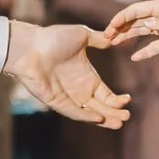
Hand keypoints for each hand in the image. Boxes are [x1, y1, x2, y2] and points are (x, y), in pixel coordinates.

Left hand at [3, 20, 129, 126]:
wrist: (30, 44)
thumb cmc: (53, 38)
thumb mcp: (82, 35)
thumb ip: (99, 39)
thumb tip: (113, 38)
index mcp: (87, 77)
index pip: (105, 95)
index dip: (116, 100)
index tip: (128, 99)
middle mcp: (78, 89)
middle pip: (100, 107)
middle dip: (114, 113)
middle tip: (127, 117)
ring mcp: (66, 97)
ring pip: (89, 113)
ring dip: (103, 119)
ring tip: (118, 123)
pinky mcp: (55, 101)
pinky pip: (72, 112)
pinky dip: (85, 116)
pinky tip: (98, 117)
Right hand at [104, 0, 158, 60]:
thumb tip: (149, 26)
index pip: (135, 11)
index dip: (121, 18)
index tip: (110, 27)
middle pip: (134, 22)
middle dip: (119, 29)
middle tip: (105, 39)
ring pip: (141, 34)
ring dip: (128, 38)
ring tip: (113, 45)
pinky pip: (155, 48)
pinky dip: (145, 53)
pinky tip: (135, 58)